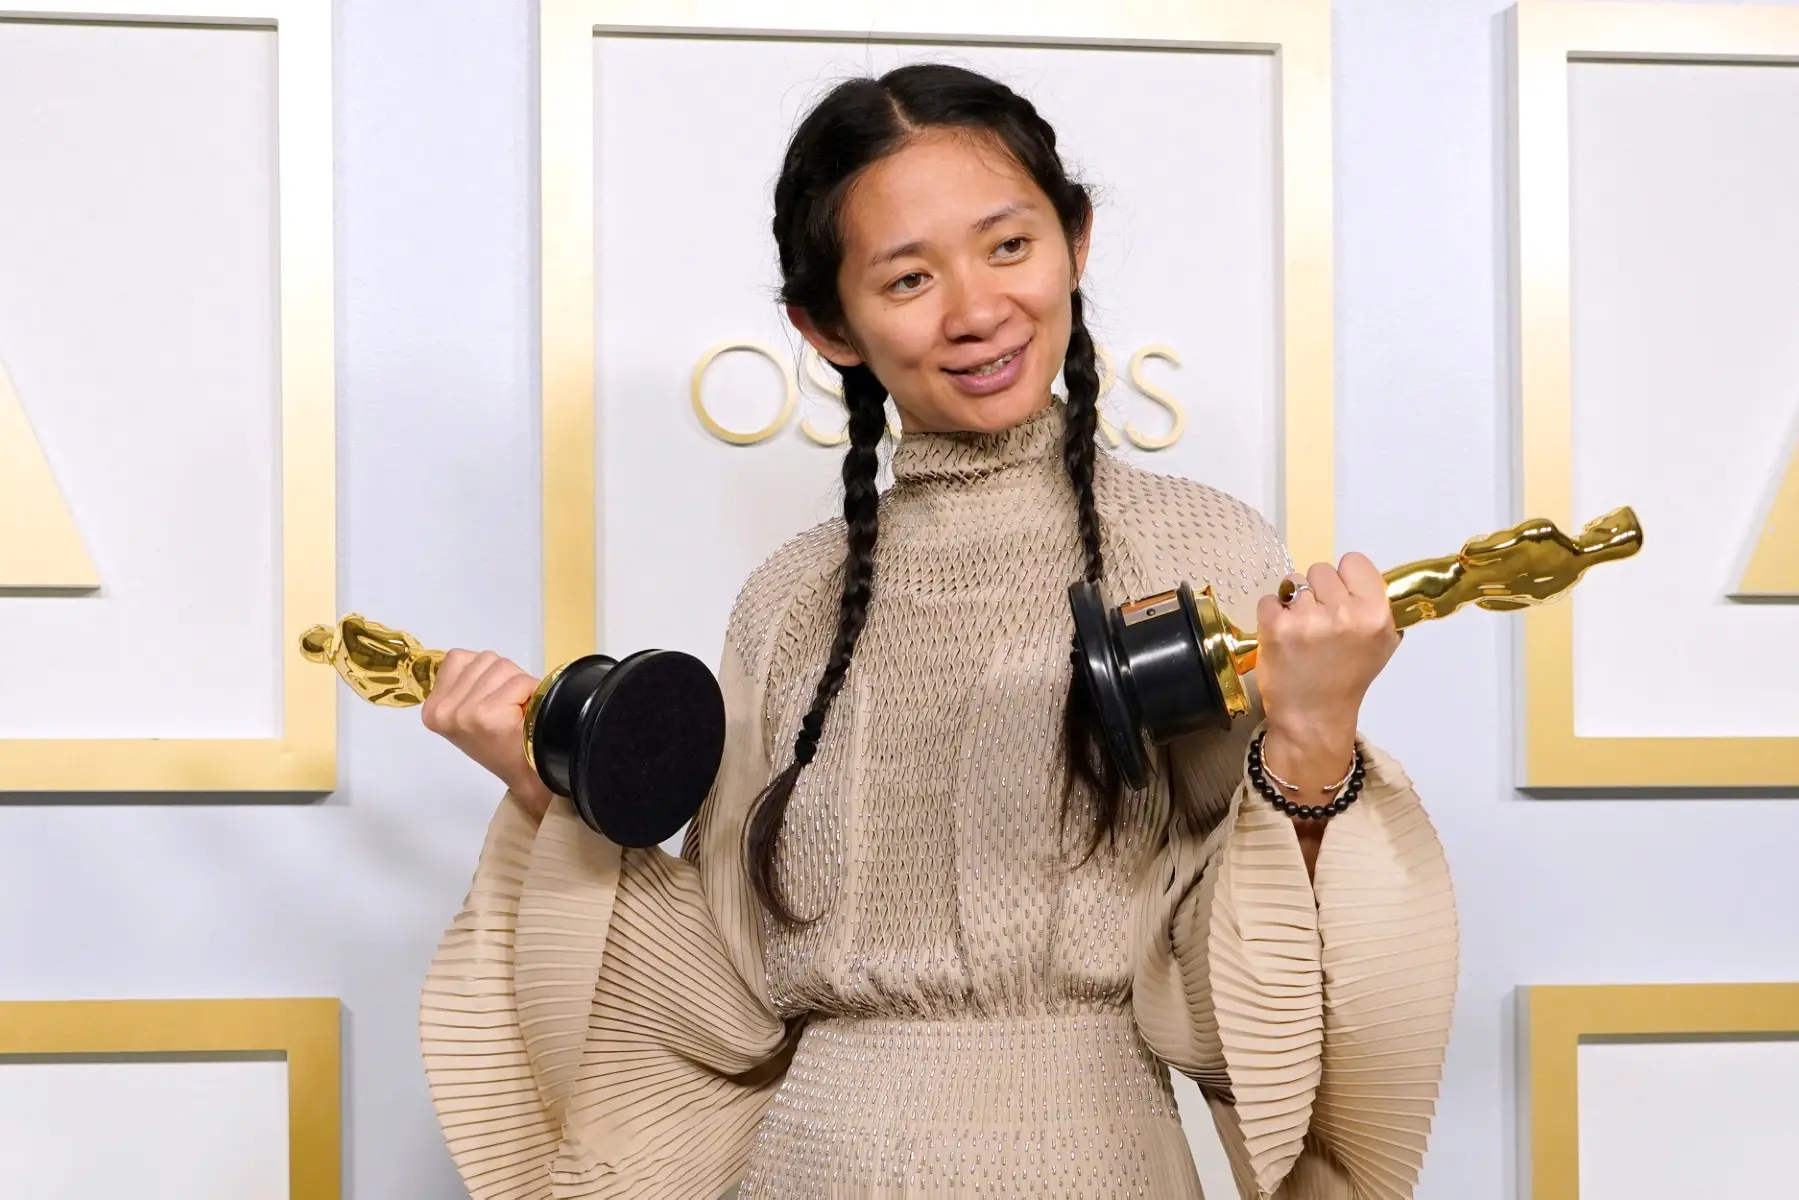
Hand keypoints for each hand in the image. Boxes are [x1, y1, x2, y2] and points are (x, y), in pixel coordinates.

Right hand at [420, 650, 554, 824]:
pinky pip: (519, 681)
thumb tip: (479, 661)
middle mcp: (442, 710)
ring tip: (515, 710)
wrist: (524, 776)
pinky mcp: (488, 714)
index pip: (458, 657)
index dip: (485, 673)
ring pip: (503, 666)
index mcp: (432, 709)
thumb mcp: (467, 714)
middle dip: (504, 677)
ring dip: (518, 683)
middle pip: (484, 659)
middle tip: (508, 707)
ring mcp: (464, 712)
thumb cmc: (500, 742)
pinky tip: (524, 713)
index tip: (490, 699)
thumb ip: (464, 684)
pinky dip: (530, 691)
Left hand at [1254, 552, 1399, 783]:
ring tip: (1301, 631)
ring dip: (1294, 602)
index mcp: (1375, 614)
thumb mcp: (1382, 643)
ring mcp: (1308, 620)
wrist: (1314, 716)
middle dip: (1318, 592)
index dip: (1345, 578)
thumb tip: (1364, 576)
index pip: (1355, 562)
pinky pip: (1269, 599)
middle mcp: (1344, 614)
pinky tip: (1283, 636)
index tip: (1340, 597)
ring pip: (1294, 582)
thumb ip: (1377, 607)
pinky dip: (1272, 614)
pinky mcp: (1276, 628)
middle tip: (1319, 622)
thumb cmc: (1347, 678)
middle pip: (1321, 569)